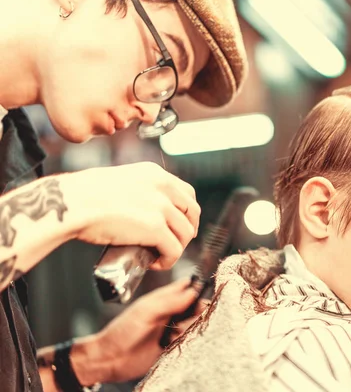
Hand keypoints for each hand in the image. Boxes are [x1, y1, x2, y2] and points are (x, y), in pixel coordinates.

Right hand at [58, 162, 199, 269]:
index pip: (187, 192)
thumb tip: (142, 209)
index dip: (187, 212)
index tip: (180, 224)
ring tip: (161, 255)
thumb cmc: (83, 195)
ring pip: (185, 234)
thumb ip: (137, 190)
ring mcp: (161, 207)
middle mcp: (162, 187)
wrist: (70, 203)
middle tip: (175, 243)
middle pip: (193, 212)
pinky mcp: (155, 228)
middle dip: (187, 230)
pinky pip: (174, 250)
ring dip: (177, 248)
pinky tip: (156, 263)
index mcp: (154, 174)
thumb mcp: (120, 181)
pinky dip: (168, 260)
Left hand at [75, 277, 201, 383]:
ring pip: (194, 324)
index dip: (198, 287)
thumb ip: (170, 301)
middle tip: (185, 318)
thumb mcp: (146, 311)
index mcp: (164, 298)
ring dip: (189, 328)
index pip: (187, 287)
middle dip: (197, 311)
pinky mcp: (173, 346)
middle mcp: (170, 312)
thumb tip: (193, 292)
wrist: (110, 359)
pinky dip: (187, 341)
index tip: (204, 293)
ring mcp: (172, 329)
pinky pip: (189, 340)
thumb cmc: (122, 332)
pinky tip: (172, 343)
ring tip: (173, 333)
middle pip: (196, 306)